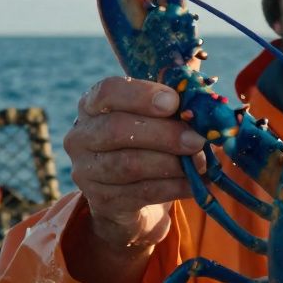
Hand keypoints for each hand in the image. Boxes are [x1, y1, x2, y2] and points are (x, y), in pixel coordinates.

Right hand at [65, 76, 205, 250]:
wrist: (133, 198)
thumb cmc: (149, 144)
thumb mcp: (158, 117)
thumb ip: (175, 98)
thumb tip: (199, 82)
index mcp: (93, 105)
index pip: (108, 91)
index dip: (141, 95)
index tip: (174, 102)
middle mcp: (81, 136)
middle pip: (118, 130)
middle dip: (164, 134)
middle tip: (198, 139)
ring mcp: (87, 171)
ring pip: (129, 164)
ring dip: (171, 163)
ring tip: (200, 162)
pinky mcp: (101, 200)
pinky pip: (140, 192)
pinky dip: (173, 187)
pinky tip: (194, 184)